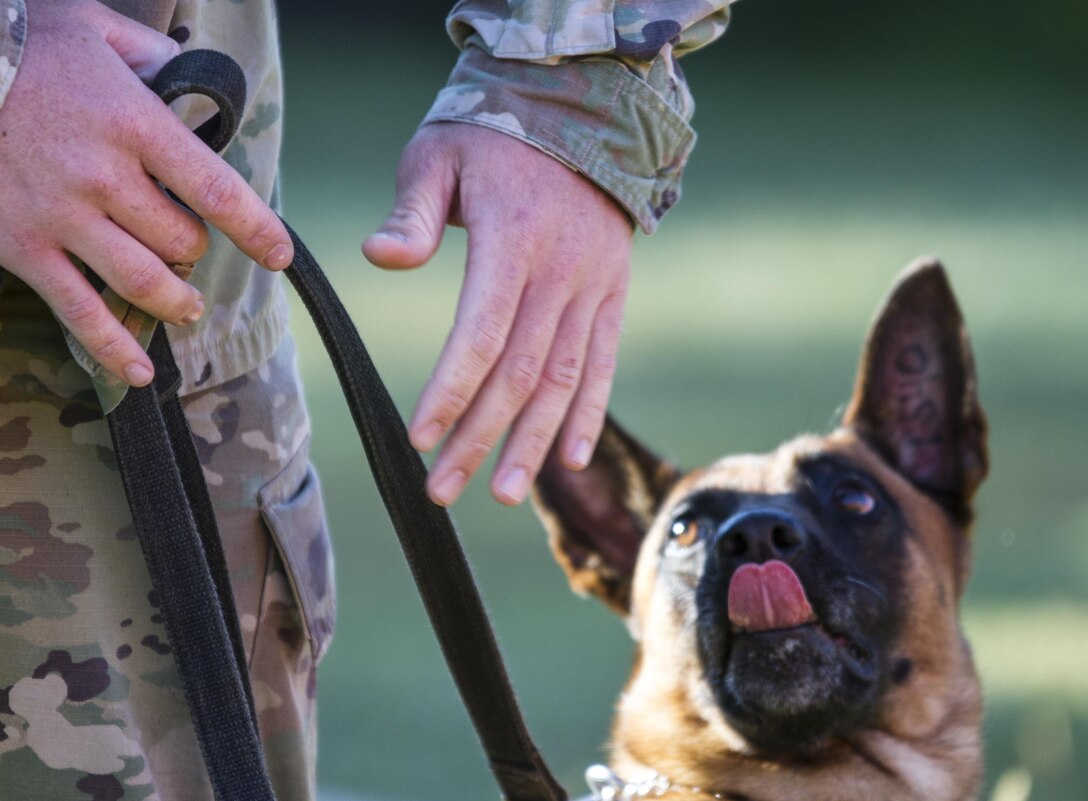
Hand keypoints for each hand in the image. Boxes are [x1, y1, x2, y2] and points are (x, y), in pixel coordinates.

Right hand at [0, 0, 292, 385]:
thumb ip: (151, 55)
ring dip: (175, 300)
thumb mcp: (96, 29)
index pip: (216, 189)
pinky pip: (77, 309)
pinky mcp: (21, 245)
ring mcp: (61, 216)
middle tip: (189, 246)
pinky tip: (137, 372)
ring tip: (187, 305)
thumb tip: (184, 74)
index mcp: (134, 124)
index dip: (257, 230)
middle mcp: (104, 176)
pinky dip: (112, 346)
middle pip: (181, 240)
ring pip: (142, 280)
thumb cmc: (22, 43)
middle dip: (195, 251)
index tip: (279, 255)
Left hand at [364, 123, 632, 506]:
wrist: (582, 114)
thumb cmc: (492, 137)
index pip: (482, 332)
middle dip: (480, 436)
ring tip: (498, 493)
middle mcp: (562, 270)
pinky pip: (604, 363)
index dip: (451, 390)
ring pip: (563, 378)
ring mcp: (595, 286)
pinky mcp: (613, 294)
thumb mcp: (437, 155)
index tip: (419, 438)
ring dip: (532, 442)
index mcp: (515, 238)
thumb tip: (380, 257)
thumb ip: (412, 212)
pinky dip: (587, 412)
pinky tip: (569, 460)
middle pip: (520, 371)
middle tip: (441, 489)